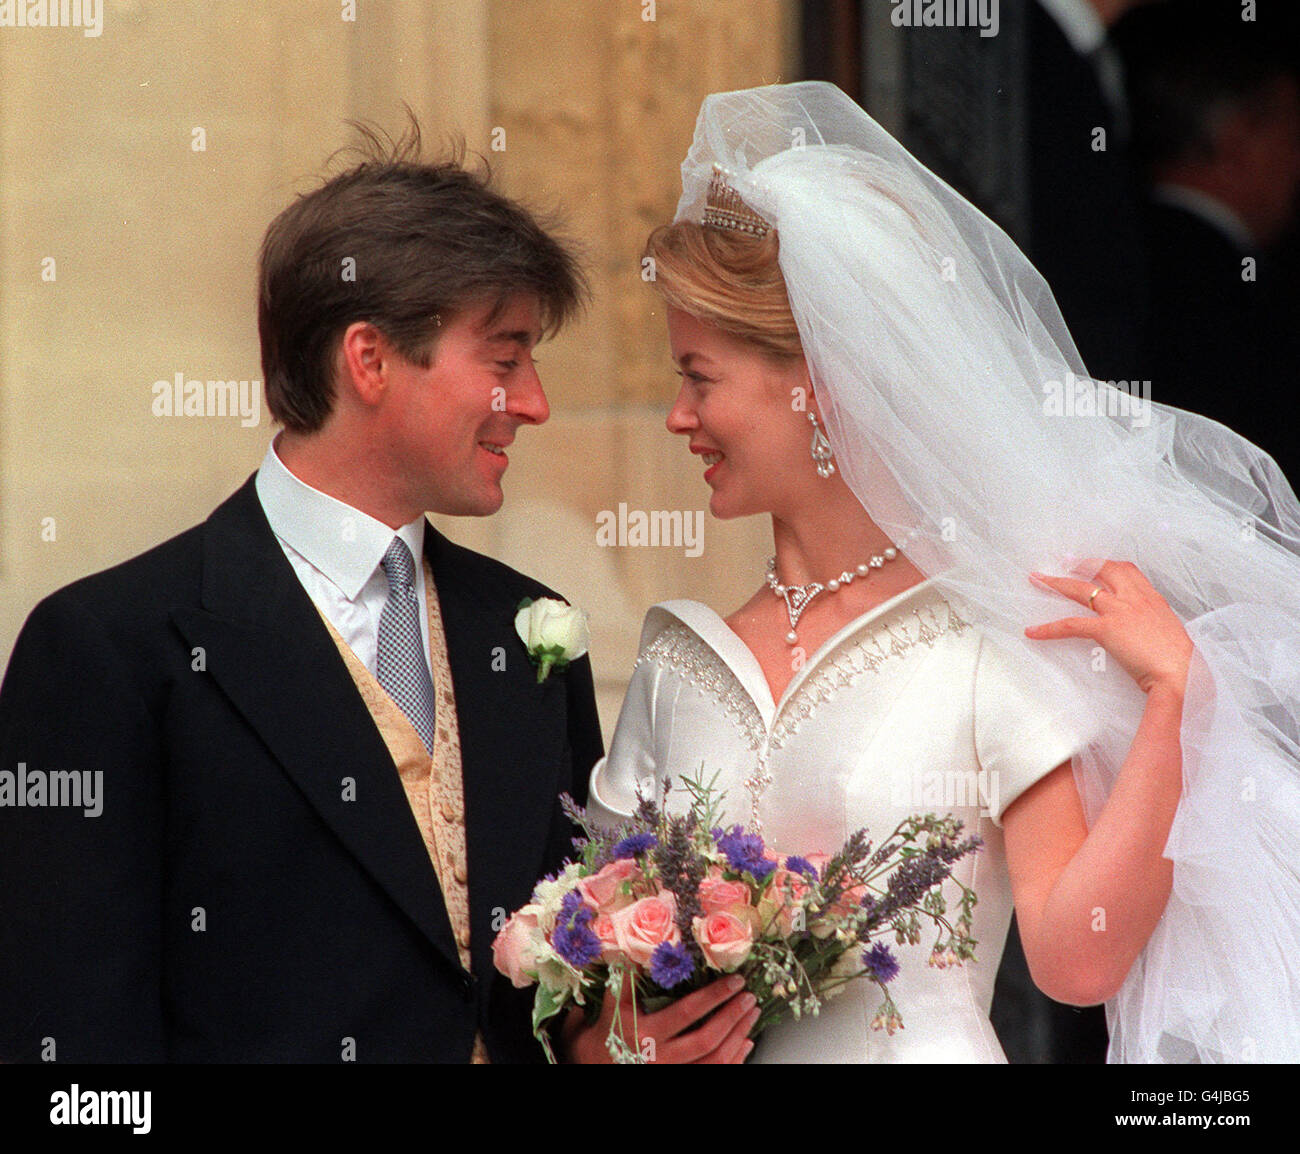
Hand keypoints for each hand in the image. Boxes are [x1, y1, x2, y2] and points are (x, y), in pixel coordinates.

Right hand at [560, 973, 758, 1063]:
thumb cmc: (600, 1038)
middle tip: (748, 993)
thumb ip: (621, 980)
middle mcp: (659, 1057)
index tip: (733, 979)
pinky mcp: (678, 1080)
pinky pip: (713, 1074)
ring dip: (738, 1034)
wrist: (591, 1072)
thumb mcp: (608, 1007)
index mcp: (643, 1033)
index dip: (714, 996)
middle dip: (732, 1014)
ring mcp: (671, 1072)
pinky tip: (745, 1043)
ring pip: (714, 1059)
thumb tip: (637, 946)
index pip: (686, 1013)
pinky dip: (734, 1059)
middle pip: (706, 1038)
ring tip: (751, 1012)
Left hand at [1025, 560, 1192, 697]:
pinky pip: (1070, 625)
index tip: (1095, 563)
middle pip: (1103, 569)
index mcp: (1152, 598)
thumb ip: (1152, 625)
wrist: (1183, 673)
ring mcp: (1119, 611)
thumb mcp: (1169, 632)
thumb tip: (1142, 631)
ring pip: (1080, 589)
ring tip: (1038, 579)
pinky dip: (1049, 629)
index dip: (1108, 564)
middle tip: (1063, 560)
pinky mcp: (1106, 629)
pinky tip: (1033, 632)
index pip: (1128, 570)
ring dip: (1056, 583)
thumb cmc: (1180, 660)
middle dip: (1081, 562)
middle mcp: (1135, 598)